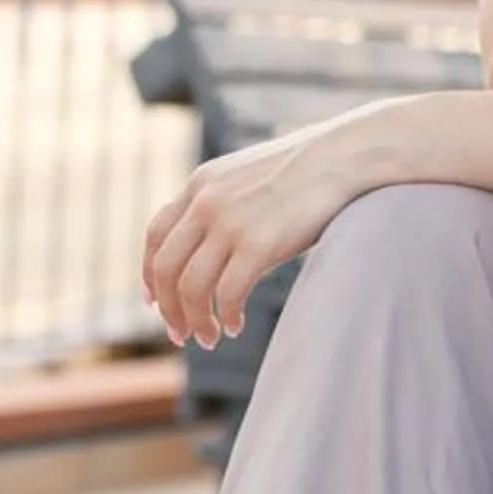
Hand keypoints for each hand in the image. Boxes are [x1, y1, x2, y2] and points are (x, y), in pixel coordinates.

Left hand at [140, 102, 398, 346]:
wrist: (344, 155)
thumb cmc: (307, 170)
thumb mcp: (249, 178)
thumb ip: (223, 204)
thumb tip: (212, 247)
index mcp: (201, 184)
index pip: (155, 235)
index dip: (148, 274)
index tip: (155, 302)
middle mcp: (206, 202)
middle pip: (165, 268)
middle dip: (168, 309)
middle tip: (178, 334)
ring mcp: (230, 223)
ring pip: (191, 287)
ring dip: (195, 321)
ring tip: (209, 338)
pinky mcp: (258, 243)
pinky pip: (228, 293)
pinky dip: (227, 316)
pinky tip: (236, 326)